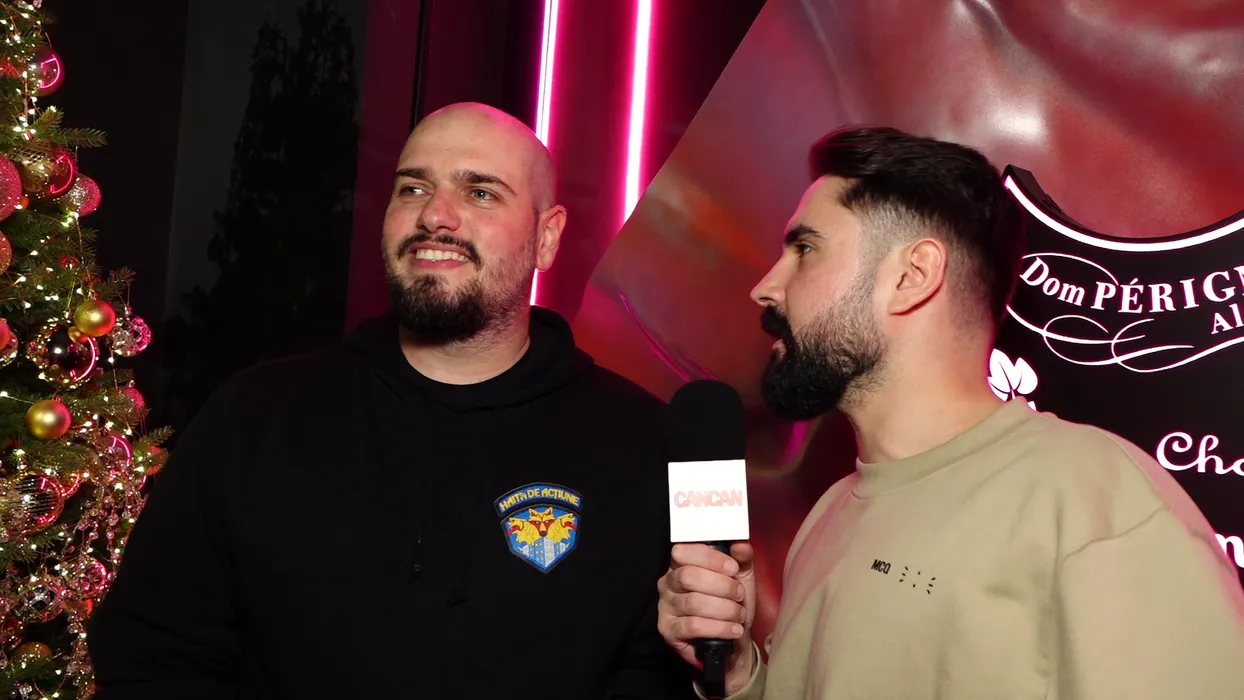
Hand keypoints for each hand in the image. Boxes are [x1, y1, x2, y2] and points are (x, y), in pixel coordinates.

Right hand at [657, 542, 756, 693]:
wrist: (734, 639)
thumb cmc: (732, 603)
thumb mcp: (741, 576)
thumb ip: (742, 558)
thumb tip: (740, 545)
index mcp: (682, 564)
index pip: (684, 551)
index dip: (710, 558)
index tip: (733, 568)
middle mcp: (668, 582)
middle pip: (688, 576)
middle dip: (722, 586)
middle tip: (739, 595)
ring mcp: (665, 607)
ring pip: (693, 602)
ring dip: (724, 609)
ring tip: (739, 615)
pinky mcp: (668, 630)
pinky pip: (693, 626)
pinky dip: (719, 628)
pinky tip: (733, 629)